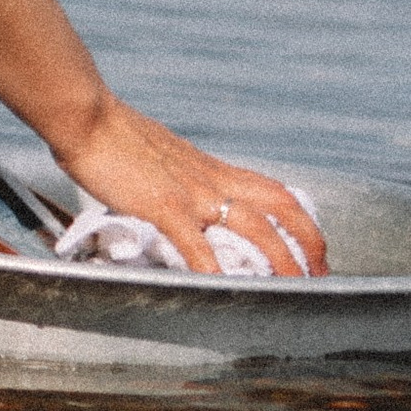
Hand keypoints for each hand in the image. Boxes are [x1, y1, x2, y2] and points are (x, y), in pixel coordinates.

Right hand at [50, 99, 326, 276]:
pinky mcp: (164, 206)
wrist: (87, 116)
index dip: (301, 220)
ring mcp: (192, 193)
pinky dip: (215, 271)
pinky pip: (198, 245)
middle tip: (323, 275)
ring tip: (294, 291)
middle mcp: (212, 179)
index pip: (273, 190)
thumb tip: (175, 210)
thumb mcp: (160, 160)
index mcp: (211, 169)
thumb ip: (177, 182)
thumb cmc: (112, 137)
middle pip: (281, 206)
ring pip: (256, 227)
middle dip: (309, 242)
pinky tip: (224, 293)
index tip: (312, 248)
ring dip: (281, 261)